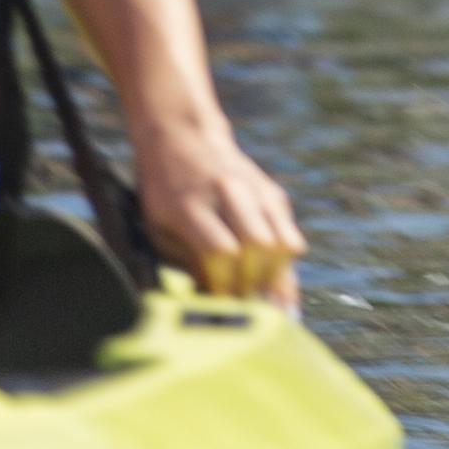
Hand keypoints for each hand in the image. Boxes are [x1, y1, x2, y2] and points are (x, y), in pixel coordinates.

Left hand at [135, 119, 306, 308]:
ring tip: (269, 302)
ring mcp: (254, 191)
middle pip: (258, 247)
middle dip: (254, 285)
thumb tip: (211, 306)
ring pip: (281, 242)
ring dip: (276, 278)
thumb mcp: (159, 228)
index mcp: (190, 205)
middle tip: (249, 310)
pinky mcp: (273, 194)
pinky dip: (285, 264)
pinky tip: (275, 281)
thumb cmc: (164, 194)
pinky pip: (290, 236)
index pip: (220, 250)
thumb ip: (186, 264)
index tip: (223, 307)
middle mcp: (227, 194)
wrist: (182, 138)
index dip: (225, 284)